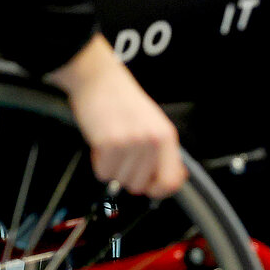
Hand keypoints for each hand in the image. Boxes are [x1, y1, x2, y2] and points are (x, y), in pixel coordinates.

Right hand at [48, 34, 185, 197]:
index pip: (170, 180)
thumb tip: (171, 180)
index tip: (150, 188)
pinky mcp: (109, 143)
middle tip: (123, 155)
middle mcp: (151, 140)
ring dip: (112, 167)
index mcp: (166, 136)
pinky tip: (102, 144)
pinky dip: (99, 162)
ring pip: (119, 180)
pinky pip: (102, 173)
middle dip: (128, 175)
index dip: (159, 190)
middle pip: (140, 185)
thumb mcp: (152, 124)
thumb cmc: (123, 101)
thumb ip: (162, 152)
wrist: (99, 79)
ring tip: (113, 144)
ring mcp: (131, 143)